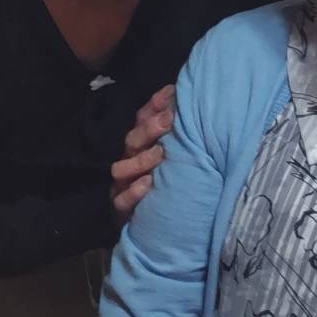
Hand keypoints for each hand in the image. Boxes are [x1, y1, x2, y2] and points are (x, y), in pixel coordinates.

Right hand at [111, 85, 175, 221]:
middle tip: (170, 120)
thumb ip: (186, 130)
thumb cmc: (178, 181)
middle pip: (132, 140)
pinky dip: (134, 191)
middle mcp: (131, 160)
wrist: (166, 224)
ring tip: (161, 154)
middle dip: (150, 129)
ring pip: (121, 168)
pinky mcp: (124, 209)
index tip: (172, 92)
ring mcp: (124, 184)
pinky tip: (148, 183)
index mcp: (144, 144)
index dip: (155, 105)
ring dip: (141, 159)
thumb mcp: (184, 153)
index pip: (143, 118)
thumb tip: (195, 102)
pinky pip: (122, 200)